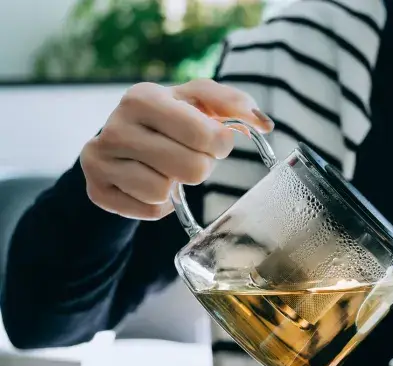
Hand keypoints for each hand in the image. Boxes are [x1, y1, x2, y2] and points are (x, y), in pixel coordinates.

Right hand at [81, 79, 274, 220]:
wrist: (120, 141)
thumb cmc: (170, 118)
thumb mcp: (198, 100)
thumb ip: (234, 102)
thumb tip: (264, 124)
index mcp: (143, 97)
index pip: (205, 135)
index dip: (220, 144)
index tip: (213, 141)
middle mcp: (115, 127)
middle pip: (191, 169)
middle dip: (200, 167)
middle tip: (189, 156)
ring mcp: (100, 159)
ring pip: (165, 192)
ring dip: (176, 186)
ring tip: (166, 169)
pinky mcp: (97, 190)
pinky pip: (149, 211)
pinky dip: (159, 205)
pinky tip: (150, 184)